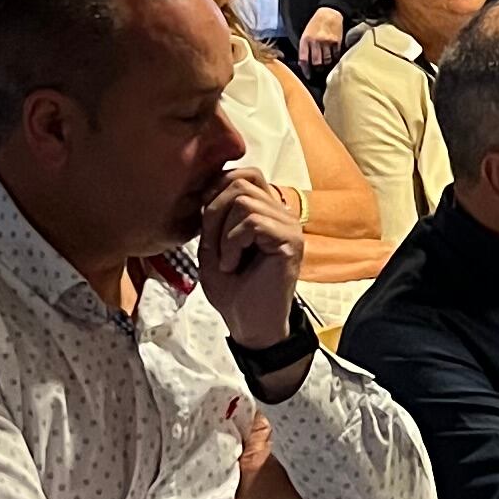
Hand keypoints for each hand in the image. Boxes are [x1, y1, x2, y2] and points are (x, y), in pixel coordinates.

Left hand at [197, 164, 306, 347]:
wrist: (249, 324)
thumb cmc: (232, 288)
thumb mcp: (212, 244)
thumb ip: (213, 213)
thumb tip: (209, 185)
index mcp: (265, 210)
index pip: (244, 174)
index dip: (217, 191)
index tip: (207, 225)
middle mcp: (281, 213)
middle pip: (240, 182)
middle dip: (215, 212)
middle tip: (215, 246)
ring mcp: (289, 225)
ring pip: (244, 202)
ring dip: (223, 233)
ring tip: (228, 260)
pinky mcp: (291, 240)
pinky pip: (253, 222)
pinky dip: (233, 243)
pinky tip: (234, 265)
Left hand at [298, 4, 346, 75]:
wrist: (329, 13)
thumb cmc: (315, 24)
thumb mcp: (306, 33)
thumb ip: (304, 48)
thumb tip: (303, 64)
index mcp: (306, 39)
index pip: (304, 59)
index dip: (306, 70)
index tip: (308, 75)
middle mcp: (316, 41)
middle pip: (316, 62)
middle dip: (317, 69)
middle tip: (318, 71)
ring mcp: (327, 42)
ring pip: (327, 60)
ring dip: (326, 65)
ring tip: (326, 66)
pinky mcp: (337, 41)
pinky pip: (336, 55)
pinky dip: (334, 59)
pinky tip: (333, 60)